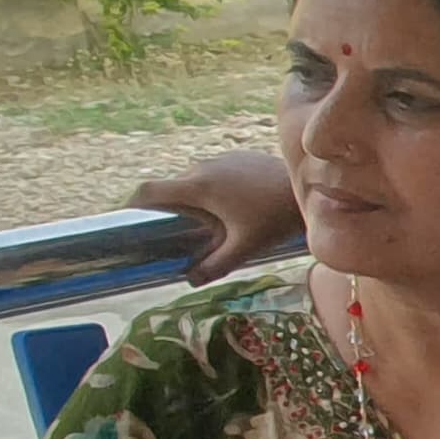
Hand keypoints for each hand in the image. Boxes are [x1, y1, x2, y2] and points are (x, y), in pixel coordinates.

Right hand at [134, 150, 303, 282]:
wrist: (312, 187)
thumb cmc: (275, 218)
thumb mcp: (244, 248)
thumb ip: (214, 265)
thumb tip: (187, 281)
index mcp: (198, 187)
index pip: (148, 190)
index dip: (131, 205)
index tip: (127, 222)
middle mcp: (202, 167)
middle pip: (171, 188)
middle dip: (167, 211)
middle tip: (169, 235)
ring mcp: (220, 159)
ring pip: (193, 181)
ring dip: (193, 202)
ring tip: (206, 226)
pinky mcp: (236, 157)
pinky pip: (212, 175)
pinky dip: (211, 192)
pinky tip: (229, 211)